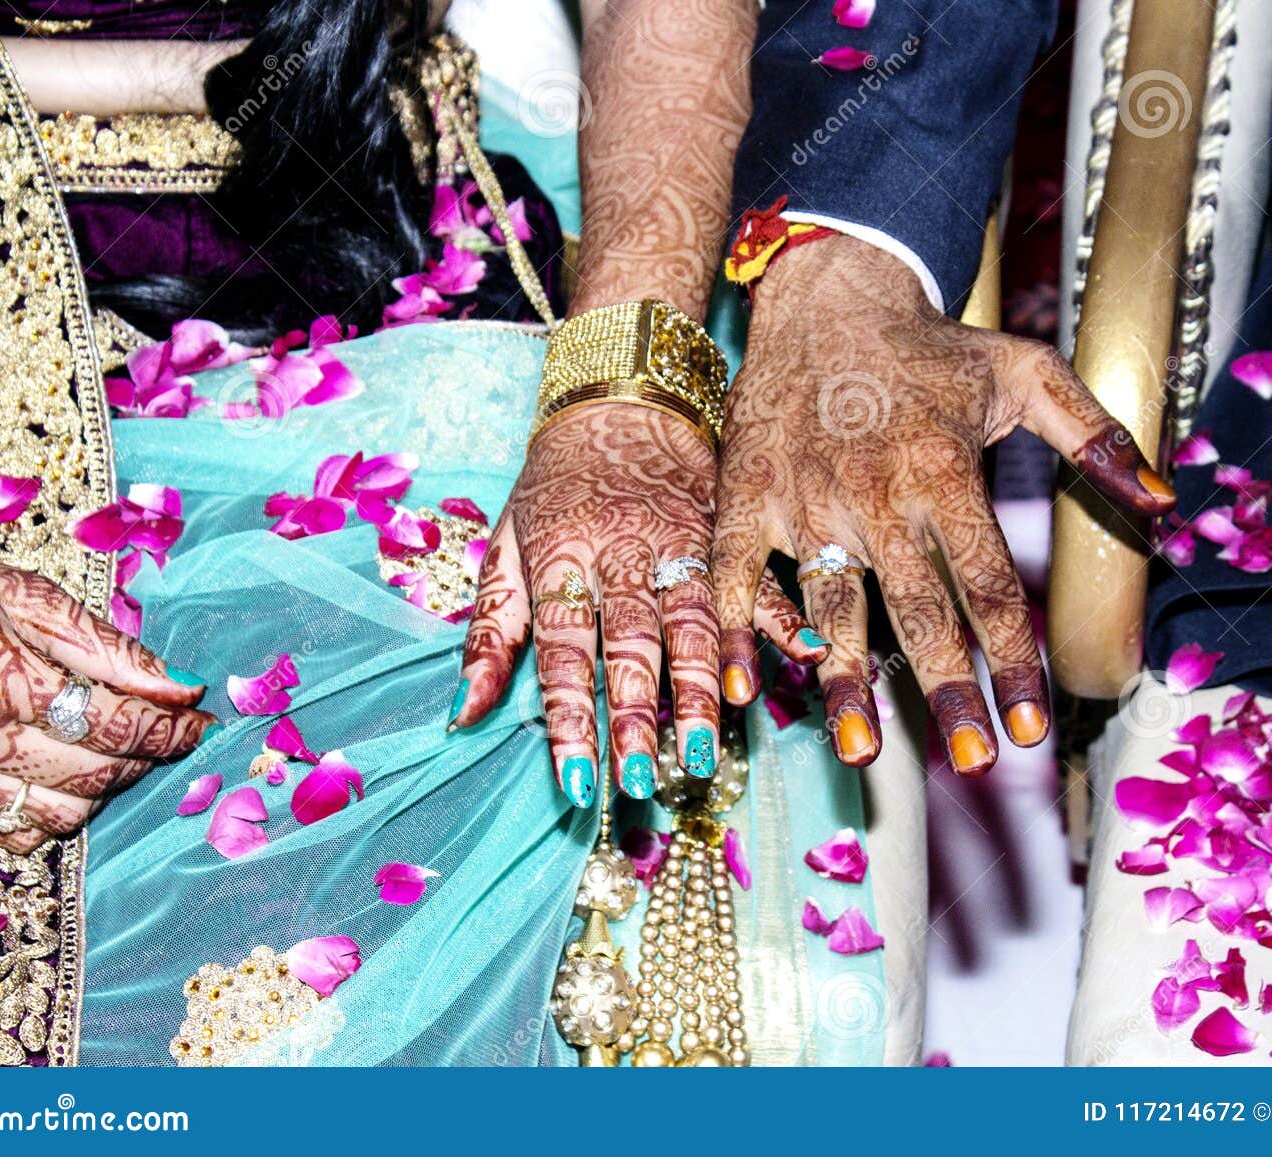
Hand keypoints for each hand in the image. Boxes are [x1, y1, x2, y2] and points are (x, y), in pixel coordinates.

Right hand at [0, 545, 216, 851]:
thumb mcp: (30, 596)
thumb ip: (109, 647)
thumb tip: (181, 687)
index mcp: (4, 681)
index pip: (118, 724)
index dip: (172, 728)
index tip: (202, 721)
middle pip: (98, 774)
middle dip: (148, 756)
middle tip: (168, 731)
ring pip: (65, 815)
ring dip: (108, 788)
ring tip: (118, 750)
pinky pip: (17, 833)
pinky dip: (57, 814)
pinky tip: (68, 777)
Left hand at [452, 403, 824, 805]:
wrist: (619, 395)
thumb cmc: (554, 482)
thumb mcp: (506, 546)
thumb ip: (489, 632)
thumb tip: (464, 713)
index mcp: (561, 557)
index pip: (563, 649)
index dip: (570, 719)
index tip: (578, 782)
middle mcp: (621, 552)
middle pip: (630, 641)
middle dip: (637, 715)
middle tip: (645, 779)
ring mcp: (678, 541)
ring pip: (694, 620)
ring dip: (700, 689)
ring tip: (706, 750)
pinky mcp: (723, 530)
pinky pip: (756, 581)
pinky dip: (781, 620)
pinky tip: (807, 659)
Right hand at [712, 235, 1175, 773]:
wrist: (825, 293)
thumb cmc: (929, 346)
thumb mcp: (1025, 372)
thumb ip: (1095, 437)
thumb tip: (1160, 501)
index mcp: (943, 470)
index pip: (988, 585)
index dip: (1013, 660)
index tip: (1029, 727)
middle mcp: (875, 493)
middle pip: (917, 611)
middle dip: (947, 690)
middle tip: (970, 760)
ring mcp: (806, 499)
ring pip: (828, 606)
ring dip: (844, 682)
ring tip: (859, 750)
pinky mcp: (748, 496)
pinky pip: (739, 575)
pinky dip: (740, 630)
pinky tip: (744, 688)